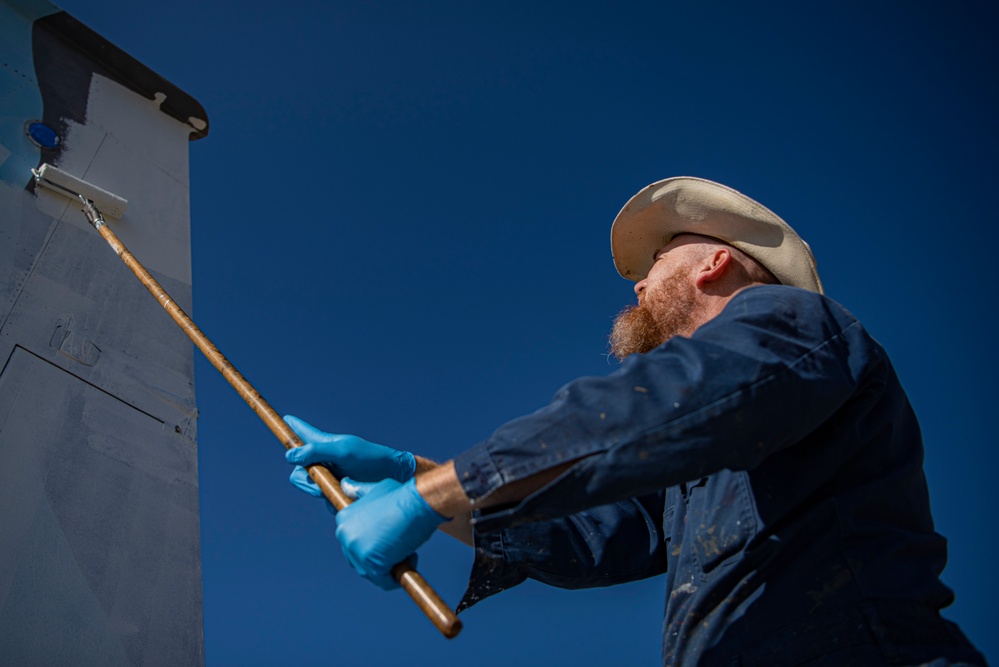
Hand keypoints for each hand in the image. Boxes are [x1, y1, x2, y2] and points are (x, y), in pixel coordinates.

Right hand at [283, 415, 415, 497]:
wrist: (391, 477)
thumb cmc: (369, 457)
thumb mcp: (343, 450)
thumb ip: (316, 451)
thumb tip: (290, 456)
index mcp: (323, 444)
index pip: (301, 434)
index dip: (290, 428)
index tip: (283, 418)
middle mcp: (322, 460)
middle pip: (297, 469)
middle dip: (304, 477)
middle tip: (317, 479)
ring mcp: (328, 477)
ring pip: (307, 486)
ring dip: (317, 488)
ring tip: (337, 485)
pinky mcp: (335, 492)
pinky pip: (323, 499)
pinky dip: (330, 498)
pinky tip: (344, 493)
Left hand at [335, 477, 445, 589]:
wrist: (417, 503)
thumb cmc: (401, 495)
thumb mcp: (377, 489)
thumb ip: (359, 491)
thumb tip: (344, 484)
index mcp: (343, 518)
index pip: (354, 542)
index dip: (374, 543)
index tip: (391, 535)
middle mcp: (344, 534)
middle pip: (359, 559)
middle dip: (380, 557)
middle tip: (400, 544)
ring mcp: (355, 549)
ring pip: (370, 572)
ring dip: (389, 567)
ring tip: (405, 549)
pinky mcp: (369, 563)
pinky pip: (383, 580)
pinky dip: (396, 578)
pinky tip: (410, 559)